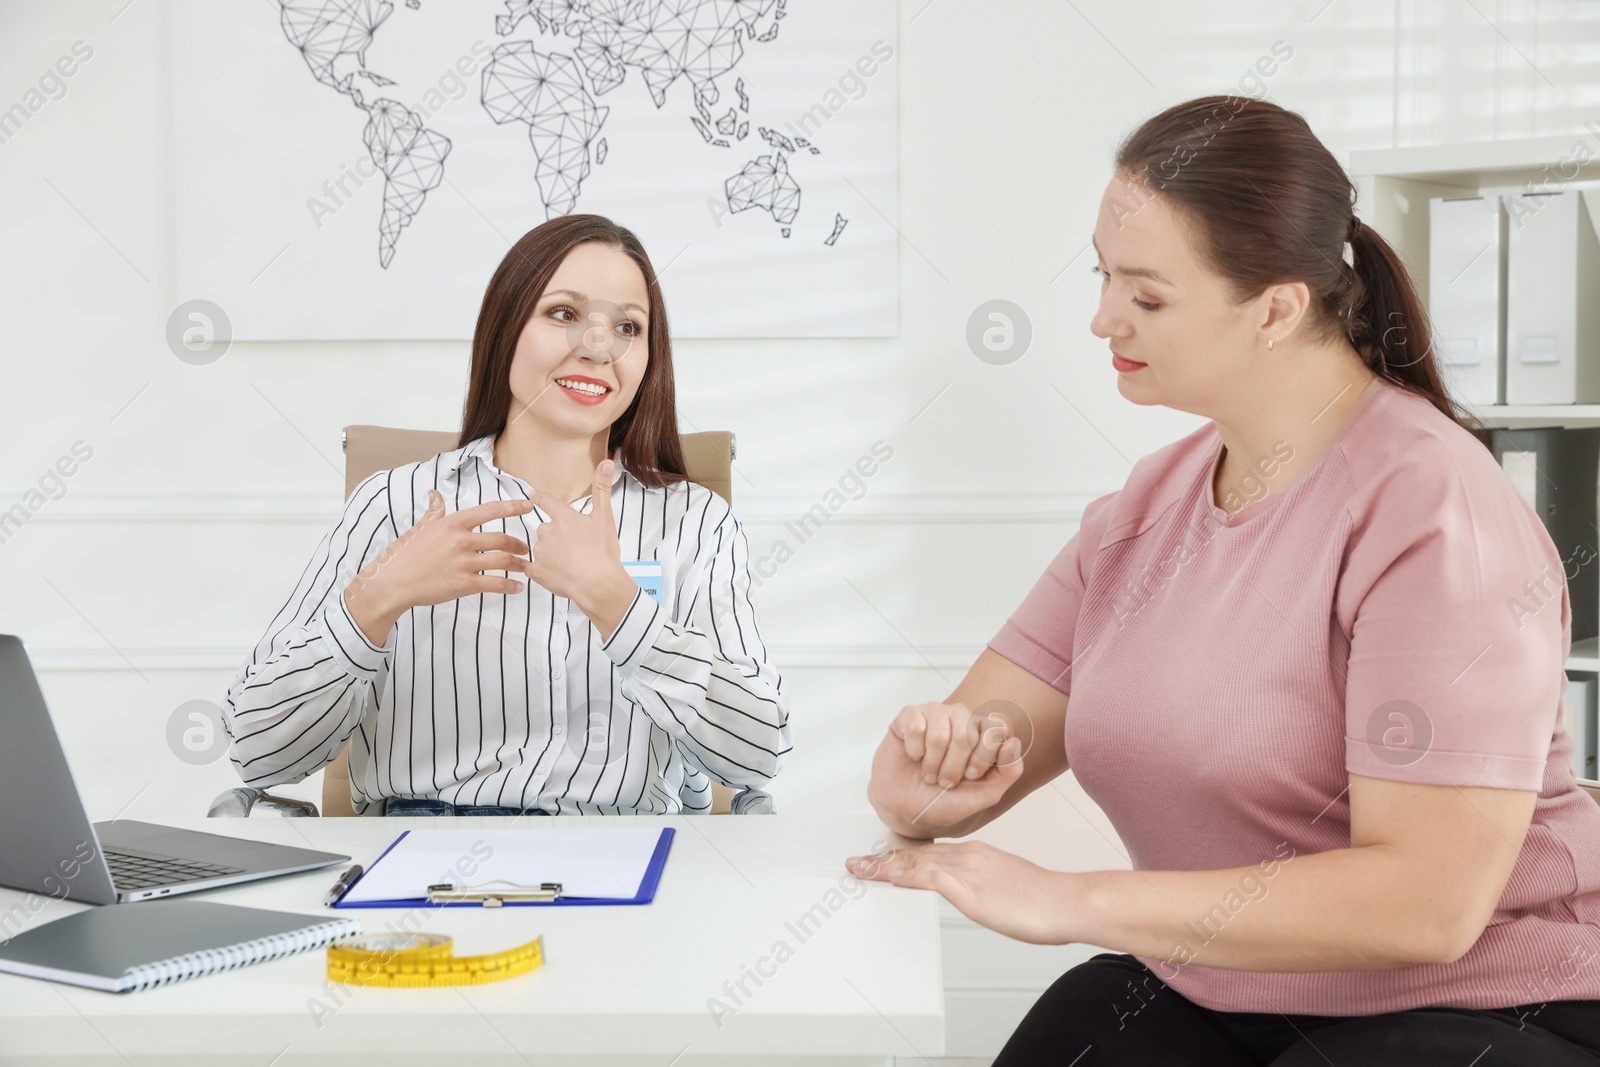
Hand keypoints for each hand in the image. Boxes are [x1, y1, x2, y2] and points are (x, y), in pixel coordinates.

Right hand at [344, 492, 533, 644]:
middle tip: (527, 548)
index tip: (528, 506)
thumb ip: (434, 512)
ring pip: (503, 561)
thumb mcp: (420, 528)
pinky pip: (495, 583)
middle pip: (502, 539)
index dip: (513, 507)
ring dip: (519, 564)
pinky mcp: (464, 584)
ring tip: (526, 568)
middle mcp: (461, 540)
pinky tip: (517, 588)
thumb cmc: (404, 554)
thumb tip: (435, 494)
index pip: (490, 511)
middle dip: (519, 544)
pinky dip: (510, 586)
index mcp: (453, 524)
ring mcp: (464, 563)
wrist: (392, 582)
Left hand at [524, 460, 638, 639]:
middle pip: (546, 529)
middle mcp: (547, 531)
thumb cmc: (602, 552)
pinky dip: (543, 572)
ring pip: (542, 549)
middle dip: (556, 536)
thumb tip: (606, 463)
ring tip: (571, 564)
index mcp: (563, 518)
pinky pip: (535, 569)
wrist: (597, 584)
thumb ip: (602, 489)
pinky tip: (557, 576)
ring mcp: (540, 552)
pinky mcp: (536, 572)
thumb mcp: (605, 517)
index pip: (546, 501)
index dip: (539, 498)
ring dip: (551, 554)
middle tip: (574, 548)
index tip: (532, 495)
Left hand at [845, 839, 1075, 944]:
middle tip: (858, 863)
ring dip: (885, 867)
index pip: (929, 854)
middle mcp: (968, 856)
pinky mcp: (971, 887)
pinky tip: (890, 877)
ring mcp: (968, 870)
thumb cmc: (1045, 901)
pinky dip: (906, 876)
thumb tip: (974, 896)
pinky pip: (930, 878)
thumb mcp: (1006, 888)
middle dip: (884, 860)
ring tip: (861, 869)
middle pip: (915, 856)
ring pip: (916, 864)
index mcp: (976, 855)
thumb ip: (984, 888)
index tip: (881, 861)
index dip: (901, 858)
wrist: (1067, 901)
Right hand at [867, 702, 1023, 837]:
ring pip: (940, 734)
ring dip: (932, 764)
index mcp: (982, 732)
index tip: (971, 776)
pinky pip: (916, 728)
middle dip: (954, 768)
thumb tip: (1013, 743)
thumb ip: (1008, 772)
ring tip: (928, 773)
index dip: (983, 757)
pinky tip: (914, 756)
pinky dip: (915, 752)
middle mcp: (961, 717)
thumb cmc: (944, 800)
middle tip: (945, 780)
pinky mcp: (909, 715)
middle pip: (967, 734)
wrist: (906, 810)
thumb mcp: (984, 795)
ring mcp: (935, 713)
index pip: (996, 730)